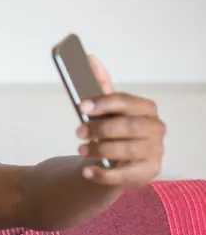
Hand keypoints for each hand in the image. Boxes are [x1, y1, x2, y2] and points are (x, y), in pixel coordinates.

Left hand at [76, 55, 165, 186]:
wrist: (118, 162)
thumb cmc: (113, 132)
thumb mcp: (107, 110)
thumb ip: (101, 88)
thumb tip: (89, 58)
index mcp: (146, 109)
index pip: (127, 102)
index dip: (104, 103)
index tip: (82, 106)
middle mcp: (155, 128)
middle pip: (128, 126)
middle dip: (101, 129)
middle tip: (78, 132)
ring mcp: (155, 151)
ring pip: (127, 150)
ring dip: (100, 150)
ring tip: (81, 150)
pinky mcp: (148, 172)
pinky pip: (124, 175)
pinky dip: (103, 174)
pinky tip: (87, 172)